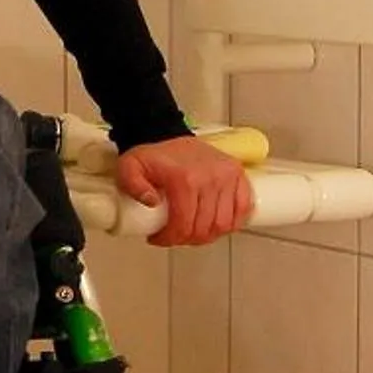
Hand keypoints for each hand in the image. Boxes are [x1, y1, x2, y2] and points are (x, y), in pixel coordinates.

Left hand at [115, 134, 251, 246]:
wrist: (167, 133)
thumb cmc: (152, 155)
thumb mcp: (130, 167)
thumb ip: (132, 185)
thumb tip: (152, 202)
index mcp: (184, 178)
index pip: (184, 223)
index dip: (171, 238)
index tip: (160, 238)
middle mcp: (210, 178)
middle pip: (204, 227)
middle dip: (187, 238)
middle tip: (175, 236)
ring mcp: (227, 176)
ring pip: (223, 223)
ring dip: (208, 235)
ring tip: (193, 232)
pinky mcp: (237, 175)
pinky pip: (243, 208)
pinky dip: (232, 223)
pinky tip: (216, 225)